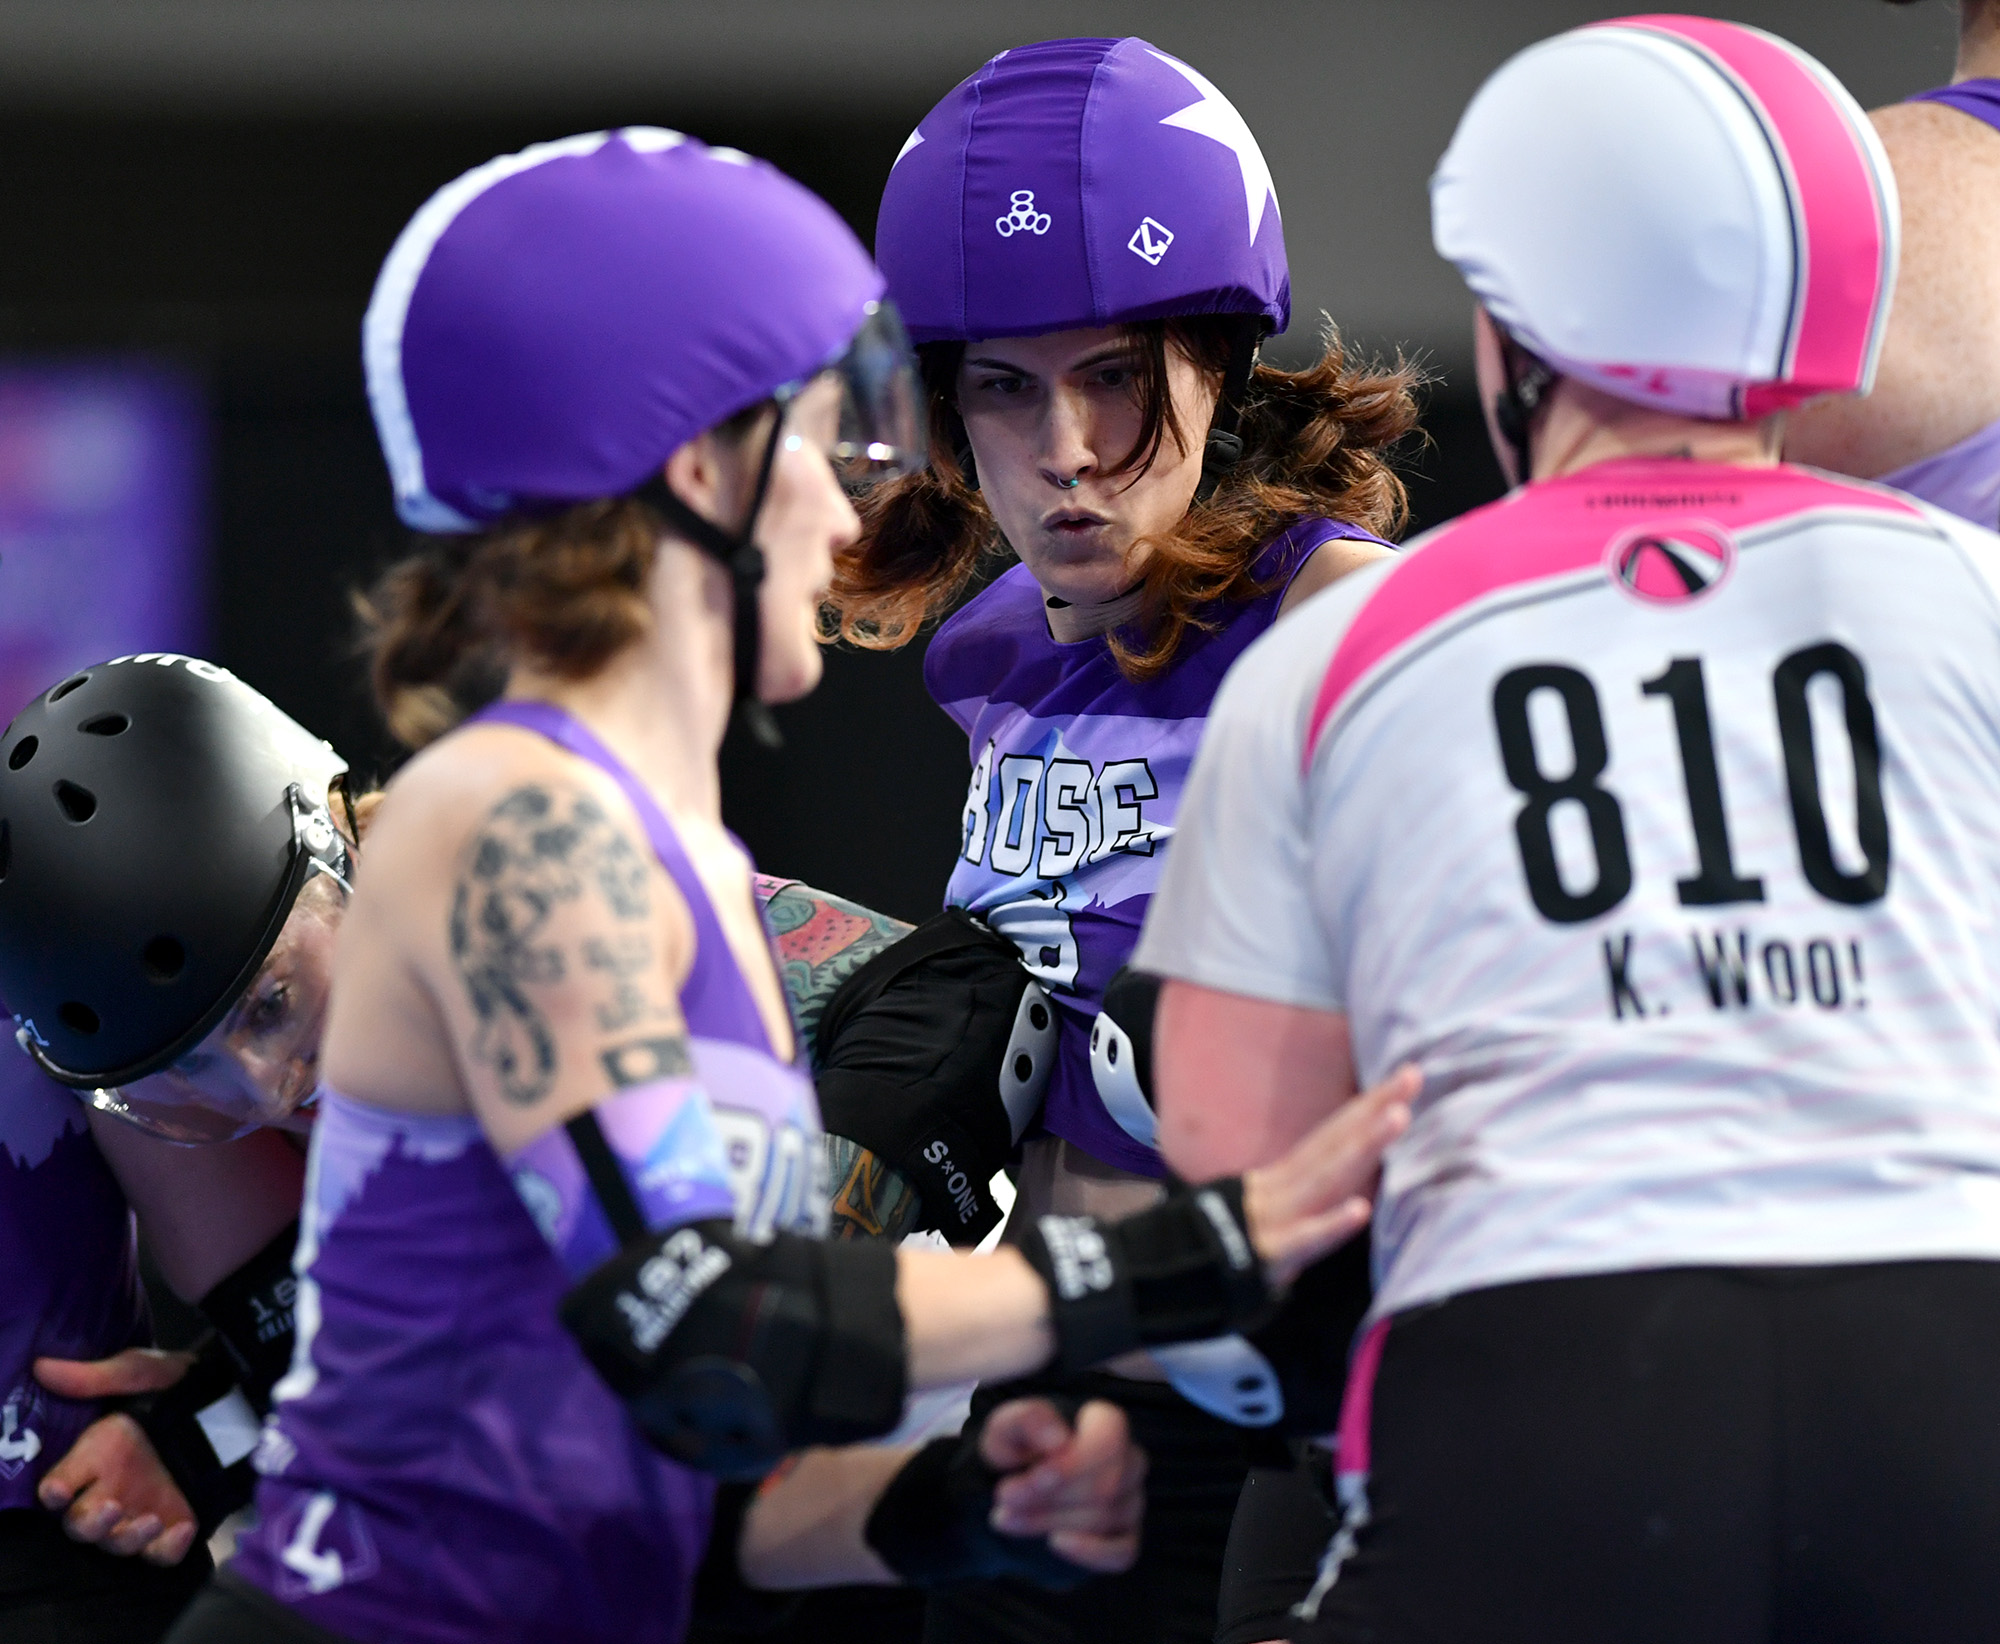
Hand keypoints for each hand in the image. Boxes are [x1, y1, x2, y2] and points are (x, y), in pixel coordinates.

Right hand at [33, 1349, 200, 1564]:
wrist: (235, 1398)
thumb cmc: (178, 1383)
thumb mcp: (141, 1372)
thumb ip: (96, 1376)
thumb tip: (43, 1365)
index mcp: (97, 1456)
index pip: (58, 1485)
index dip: (55, 1491)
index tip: (60, 1490)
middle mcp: (112, 1488)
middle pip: (81, 1525)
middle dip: (90, 1523)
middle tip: (113, 1507)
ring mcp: (142, 1508)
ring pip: (116, 1543)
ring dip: (127, 1539)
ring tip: (152, 1520)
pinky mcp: (176, 1523)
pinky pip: (161, 1554)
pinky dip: (168, 1549)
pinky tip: (184, 1528)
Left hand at [980, 1397, 1144, 1573]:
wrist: (1012, 1491)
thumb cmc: (1015, 1451)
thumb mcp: (1007, 1428)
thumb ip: (1029, 1421)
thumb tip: (1059, 1439)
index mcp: (1105, 1423)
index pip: (1110, 1439)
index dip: (1074, 1463)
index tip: (1034, 1478)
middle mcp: (1128, 1460)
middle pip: (1106, 1483)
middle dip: (1050, 1497)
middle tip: (1004, 1498)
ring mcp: (1130, 1502)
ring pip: (1105, 1517)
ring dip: (1051, 1520)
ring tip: (1008, 1517)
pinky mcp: (1124, 1539)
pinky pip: (1123, 1552)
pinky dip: (1090, 1551)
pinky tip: (1054, 1542)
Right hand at [1242, 1064, 1417, 1289]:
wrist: (1175, 1271)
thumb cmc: (1232, 1241)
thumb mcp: (1269, 1205)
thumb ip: (1305, 1186)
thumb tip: (1350, 1169)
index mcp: (1286, 1175)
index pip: (1333, 1133)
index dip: (1369, 1104)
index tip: (1408, 1075)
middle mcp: (1283, 1186)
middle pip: (1334, 1141)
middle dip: (1375, 1108)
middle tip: (1412, 1076)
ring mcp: (1276, 1215)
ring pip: (1325, 1177)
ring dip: (1362, 1146)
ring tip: (1398, 1118)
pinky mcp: (1270, 1253)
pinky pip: (1304, 1238)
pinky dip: (1331, 1224)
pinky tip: (1361, 1210)